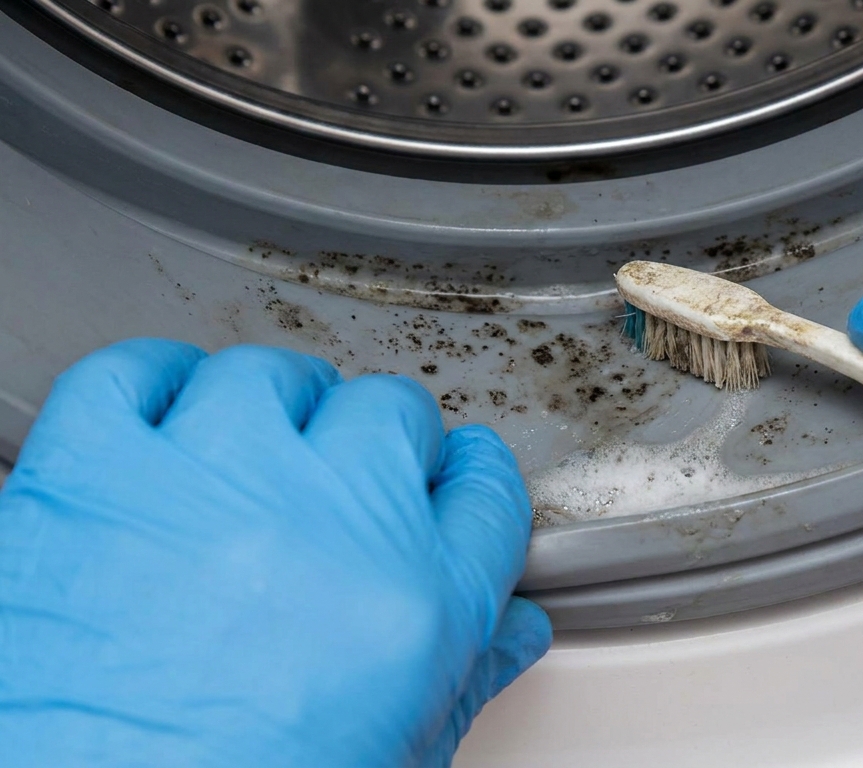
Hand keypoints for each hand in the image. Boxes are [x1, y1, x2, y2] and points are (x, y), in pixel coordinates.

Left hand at [0, 341, 550, 766]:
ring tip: (249, 455)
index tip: (450, 478)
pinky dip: (151, 384)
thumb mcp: (394, 758)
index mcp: (417, 602)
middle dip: (379, 442)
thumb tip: (510, 633)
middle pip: (391, 414)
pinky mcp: (95, 472)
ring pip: (272, 377)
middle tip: (343, 485)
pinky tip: (162, 422)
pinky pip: (131, 374)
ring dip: (275, 407)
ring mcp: (212, 481)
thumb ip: (466, 681)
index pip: (485, 492)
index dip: (470, 479)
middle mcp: (328, 520)